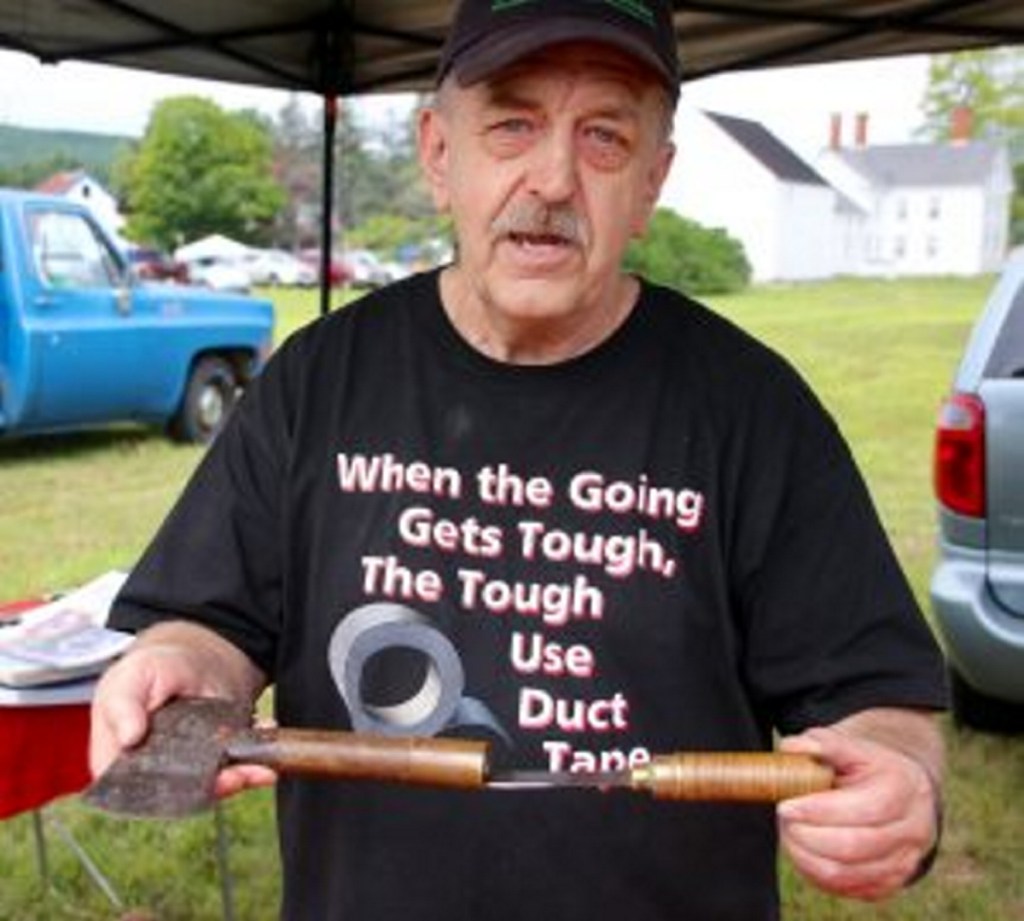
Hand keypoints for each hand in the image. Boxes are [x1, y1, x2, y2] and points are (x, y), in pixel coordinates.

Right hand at [89, 621, 274, 797]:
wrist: (196, 657)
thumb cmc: (153, 669)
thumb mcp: (132, 676)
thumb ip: (123, 704)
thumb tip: (127, 737)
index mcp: (116, 761)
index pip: (134, 792)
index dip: (163, 794)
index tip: (194, 781)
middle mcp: (152, 774)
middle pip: (181, 795)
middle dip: (214, 787)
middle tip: (238, 775)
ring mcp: (188, 769)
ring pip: (213, 787)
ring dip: (241, 777)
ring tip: (260, 767)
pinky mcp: (217, 761)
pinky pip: (237, 769)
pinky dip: (256, 758)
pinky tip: (264, 733)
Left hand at [777, 725, 939, 900]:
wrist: (899, 790)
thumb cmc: (865, 765)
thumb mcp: (848, 745)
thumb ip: (820, 743)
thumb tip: (792, 748)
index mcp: (903, 788)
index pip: (862, 809)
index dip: (819, 811)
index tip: (785, 806)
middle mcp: (913, 829)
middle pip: (854, 846)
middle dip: (808, 836)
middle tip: (784, 821)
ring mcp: (904, 861)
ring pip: (847, 874)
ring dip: (807, 856)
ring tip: (790, 834)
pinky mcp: (889, 884)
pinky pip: (846, 888)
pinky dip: (817, 873)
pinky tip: (804, 850)